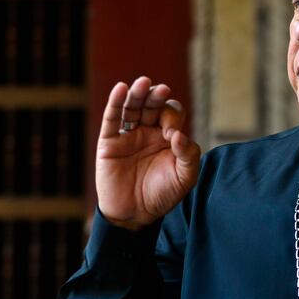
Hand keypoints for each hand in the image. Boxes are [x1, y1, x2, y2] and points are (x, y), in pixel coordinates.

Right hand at [96, 76, 200, 229]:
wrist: (135, 215)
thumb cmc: (162, 195)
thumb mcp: (184, 178)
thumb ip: (189, 156)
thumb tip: (179, 136)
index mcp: (168, 136)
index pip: (171, 113)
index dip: (172, 117)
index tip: (172, 136)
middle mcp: (148, 131)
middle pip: (152, 104)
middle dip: (156, 96)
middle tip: (162, 90)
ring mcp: (128, 135)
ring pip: (131, 107)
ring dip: (137, 93)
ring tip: (143, 83)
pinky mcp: (109, 142)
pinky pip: (111, 118)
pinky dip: (115, 103)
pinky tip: (121, 89)